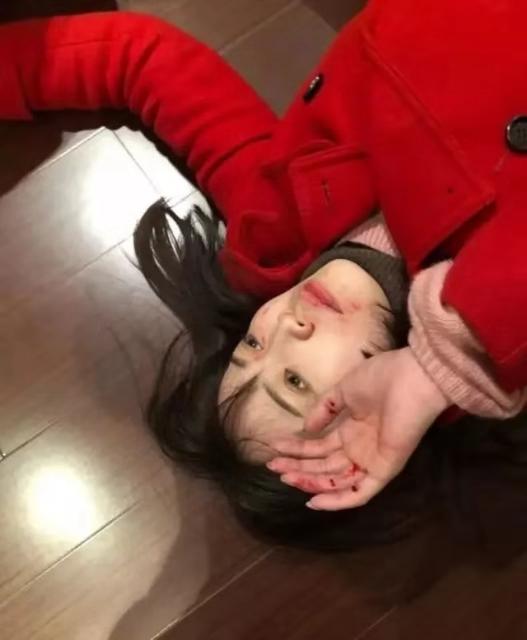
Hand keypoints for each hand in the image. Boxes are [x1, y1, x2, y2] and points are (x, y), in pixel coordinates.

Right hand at [267, 348, 449, 509]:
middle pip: (323, 465)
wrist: (412, 378)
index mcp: (352, 430)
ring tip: (284, 475)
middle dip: (297, 465)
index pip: (320, 446)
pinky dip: (337, 500)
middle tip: (272, 465)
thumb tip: (306, 427)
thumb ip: (324, 409)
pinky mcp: (383, 470)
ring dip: (309, 480)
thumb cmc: (381, 378)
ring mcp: (371, 461)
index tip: (274, 445)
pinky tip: (312, 500)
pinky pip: (360, 493)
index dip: (296, 447)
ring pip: (336, 480)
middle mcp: (360, 449)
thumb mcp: (344, 390)